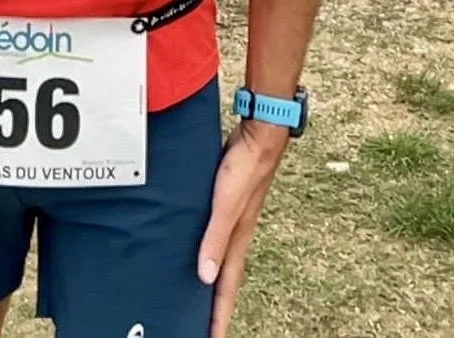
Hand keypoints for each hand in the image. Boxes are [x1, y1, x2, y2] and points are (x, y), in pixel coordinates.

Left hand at [197, 121, 287, 336]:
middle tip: (203, 326)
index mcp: (238, 240)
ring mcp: (232, 218)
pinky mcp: (226, 202)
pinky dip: (206, 248)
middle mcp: (236, 234)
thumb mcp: (226, 205)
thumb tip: (205, 277)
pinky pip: (214, 235)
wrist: (259, 134)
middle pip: (224, 279)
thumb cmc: (246, 167)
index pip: (226, 289)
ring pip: (219, 257)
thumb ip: (215, 237)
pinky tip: (193, 244)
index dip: (218, 316)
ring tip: (195, 295)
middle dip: (215, 306)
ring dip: (210, 279)